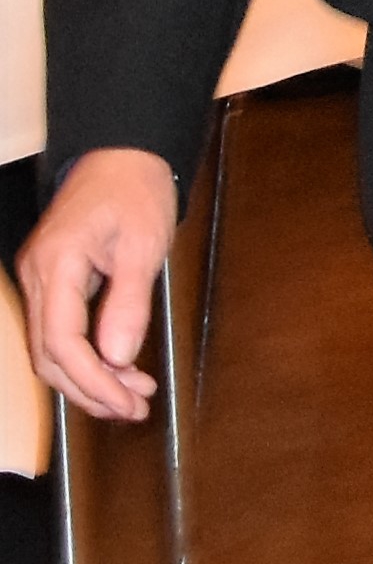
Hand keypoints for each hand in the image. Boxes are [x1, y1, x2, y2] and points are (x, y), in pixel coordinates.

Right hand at [20, 147, 179, 421]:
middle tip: (133, 409)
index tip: (126, 402)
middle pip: (50, 353)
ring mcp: (40, 278)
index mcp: (56, 264)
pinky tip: (118, 369)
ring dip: (90, 377)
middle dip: (90, 389)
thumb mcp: (143, 245)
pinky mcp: (52, 280)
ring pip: (52, 347)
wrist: (123, 154)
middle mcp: (37, 275)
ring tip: (133, 396)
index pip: (62, 341)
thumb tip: (116, 357)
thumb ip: (128, 303)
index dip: (92, 380)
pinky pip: (60, 330)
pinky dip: (87, 355)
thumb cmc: (136, 190)